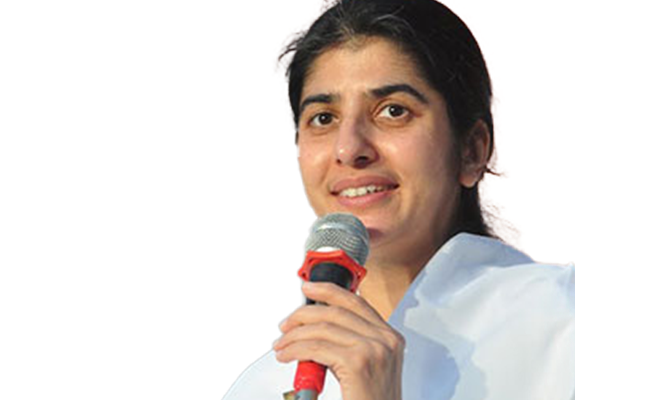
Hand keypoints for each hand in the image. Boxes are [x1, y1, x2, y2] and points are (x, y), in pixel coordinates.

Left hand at [273, 281, 404, 399]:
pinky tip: (287, 355)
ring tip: (281, 346)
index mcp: (390, 337)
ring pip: (322, 329)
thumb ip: (351, 344)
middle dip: (303, 315)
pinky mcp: (358, 363)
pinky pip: (316, 348)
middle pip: (335, 312)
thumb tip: (316, 328)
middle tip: (285, 326)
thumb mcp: (368, 367)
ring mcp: (374, 349)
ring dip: (294, 336)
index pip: (356, 302)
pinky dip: (295, 350)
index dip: (329, 291)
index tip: (309, 287)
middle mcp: (386, 340)